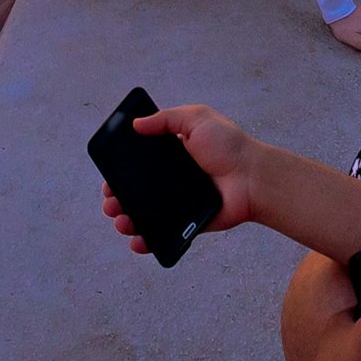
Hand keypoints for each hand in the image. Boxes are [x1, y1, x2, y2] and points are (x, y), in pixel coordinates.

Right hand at [96, 103, 265, 252]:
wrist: (252, 178)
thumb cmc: (229, 146)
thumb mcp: (197, 119)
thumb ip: (166, 120)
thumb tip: (135, 124)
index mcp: (173, 156)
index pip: (139, 164)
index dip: (120, 172)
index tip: (108, 179)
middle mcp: (173, 180)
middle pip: (136, 192)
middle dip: (118, 199)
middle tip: (110, 204)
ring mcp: (179, 203)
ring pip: (145, 215)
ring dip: (128, 220)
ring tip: (121, 222)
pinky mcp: (188, 224)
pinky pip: (164, 234)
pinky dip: (148, 240)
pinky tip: (137, 241)